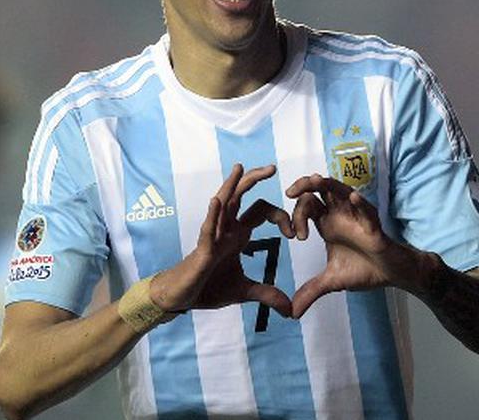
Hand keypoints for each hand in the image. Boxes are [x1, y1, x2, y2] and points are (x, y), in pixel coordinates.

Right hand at [151, 163, 293, 317]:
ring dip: (230, 186)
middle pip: (240, 197)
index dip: (280, 216)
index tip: (295, 233)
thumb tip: (289, 310)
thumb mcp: (244, 291)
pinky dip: (213, 215)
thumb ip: (267, 294)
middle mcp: (225, 229)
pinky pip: (207, 229)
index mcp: (236, 235)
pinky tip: (217, 201)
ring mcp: (212, 237)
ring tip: (239, 168)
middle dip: (254, 180)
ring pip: (221, 205)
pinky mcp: (202, 249)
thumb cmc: (209, 287)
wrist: (184, 298)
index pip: (260, 212)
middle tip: (272, 167)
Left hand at [286, 175, 424, 316]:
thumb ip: (311, 291)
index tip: (295, 236)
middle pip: (318, 190)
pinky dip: (360, 205)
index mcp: (326, 223)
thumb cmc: (363, 270)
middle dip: (303, 188)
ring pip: (340, 190)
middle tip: (289, 194)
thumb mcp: (332, 282)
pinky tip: (353, 198)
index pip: (306, 206)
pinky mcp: (374, 227)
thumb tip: (291, 313)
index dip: (296, 215)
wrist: (392, 275)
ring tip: (313, 180)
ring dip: (326, 184)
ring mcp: (356, 217)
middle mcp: (339, 215)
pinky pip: (367, 212)